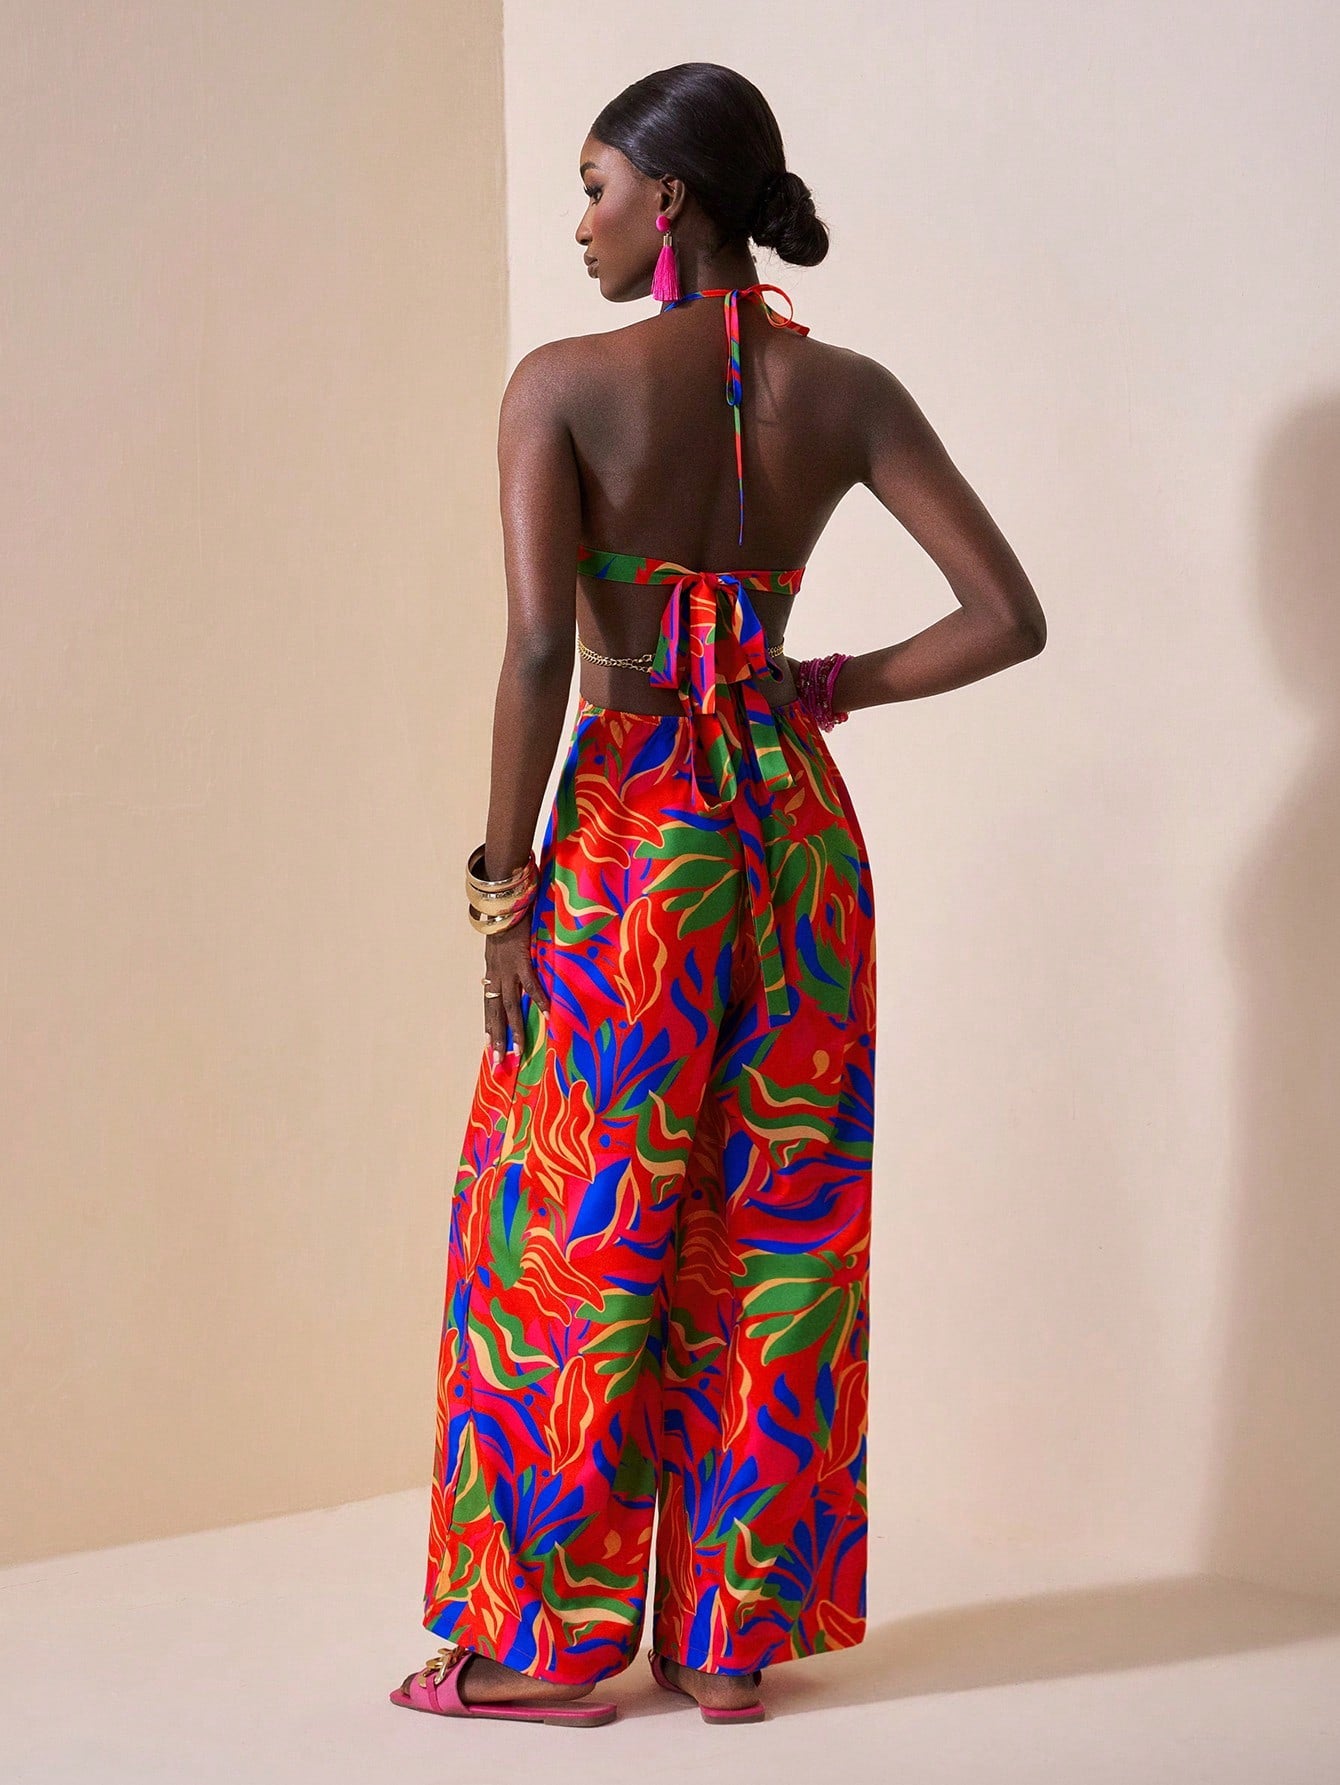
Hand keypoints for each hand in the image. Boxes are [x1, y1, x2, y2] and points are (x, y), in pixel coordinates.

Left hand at [482, 919, 549, 1067]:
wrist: (503, 897)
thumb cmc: (508, 917)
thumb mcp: (503, 943)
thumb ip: (508, 959)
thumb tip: (515, 970)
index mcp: (492, 970)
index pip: (489, 1004)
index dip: (489, 1025)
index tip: (489, 1046)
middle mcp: (496, 972)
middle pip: (494, 1011)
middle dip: (497, 1038)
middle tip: (499, 1062)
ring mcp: (507, 967)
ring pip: (509, 1005)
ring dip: (514, 1030)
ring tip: (519, 1051)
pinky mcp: (521, 957)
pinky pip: (531, 983)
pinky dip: (538, 999)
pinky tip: (546, 1014)